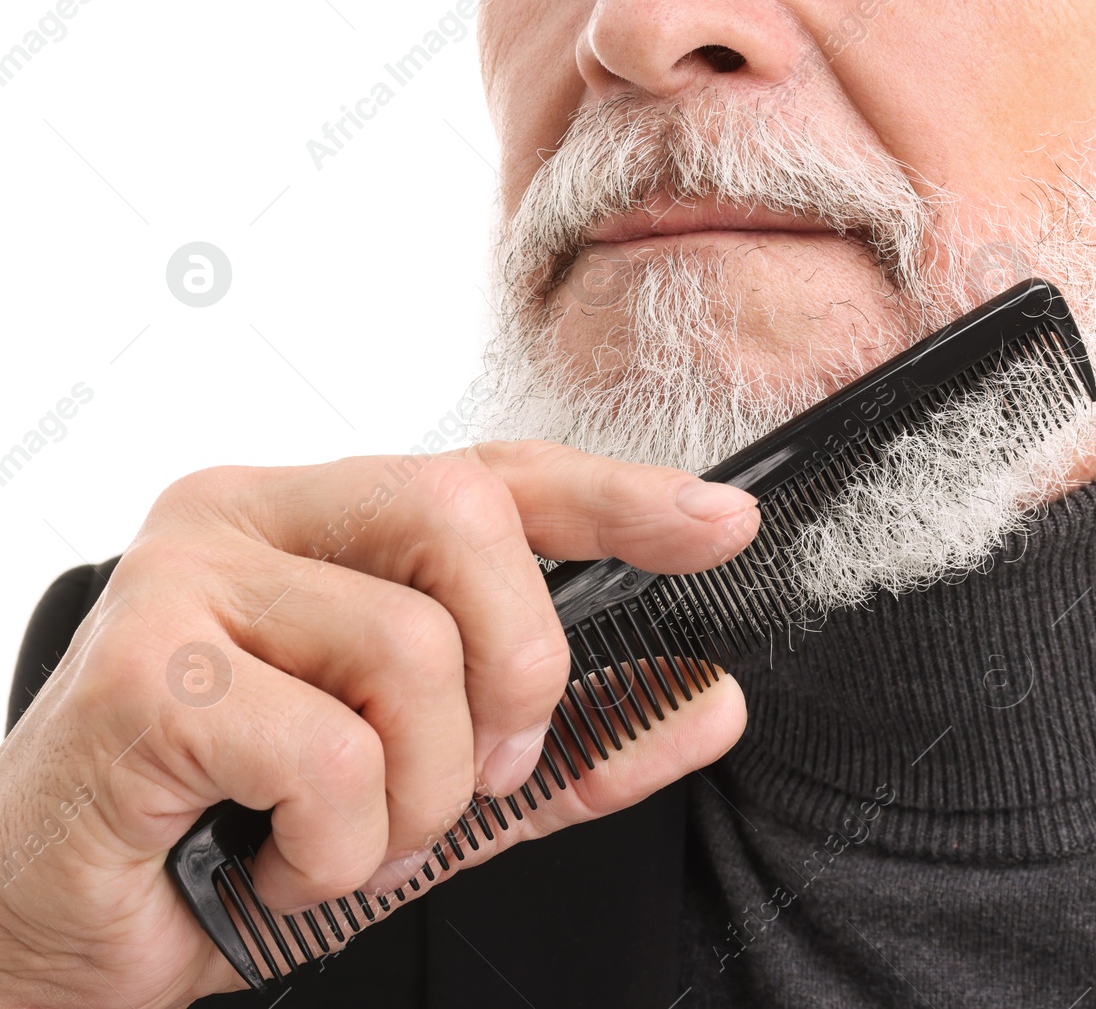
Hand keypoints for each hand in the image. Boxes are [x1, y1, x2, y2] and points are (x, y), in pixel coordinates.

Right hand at [0, 440, 757, 1007]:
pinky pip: (330, 751)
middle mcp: (252, 515)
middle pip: (468, 520)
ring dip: (420, 796)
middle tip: (478, 775)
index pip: (496, 473)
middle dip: (519, 673)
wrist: (61, 928)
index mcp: (322, 520)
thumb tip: (707, 705)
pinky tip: (279, 862)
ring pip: (412, 651)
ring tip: (348, 840)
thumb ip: (569, 749)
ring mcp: (188, 578)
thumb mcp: (436, 789)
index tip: (724, 522)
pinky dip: (338, 845)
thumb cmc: (240, 832)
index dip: (617, 493)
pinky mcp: (140, 670)